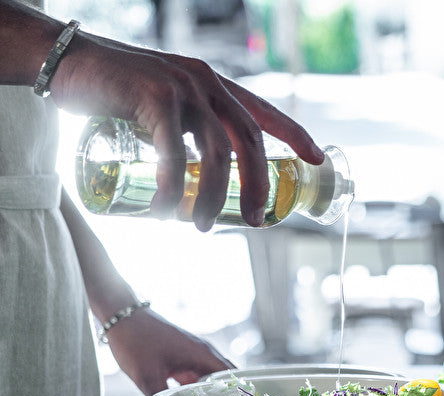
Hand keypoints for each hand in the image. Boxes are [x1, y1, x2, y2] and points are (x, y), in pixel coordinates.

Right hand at [52, 32, 323, 229]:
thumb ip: (190, 130)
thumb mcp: (167, 107)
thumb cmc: (118, 92)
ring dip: (214, 199)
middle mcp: (206, 83)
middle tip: (256, 221)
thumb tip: (205, 175)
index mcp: (215, 86)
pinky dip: (174, 188)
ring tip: (203, 227)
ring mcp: (182, 87)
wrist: (67, 61)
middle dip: (258, 187)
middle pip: (250, 142)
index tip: (317, 159)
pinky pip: (174, 154)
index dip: (296, 134)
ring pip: (216, 155)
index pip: (264, 113)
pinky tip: (167, 211)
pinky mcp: (154, 97)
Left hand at [105, 307, 233, 395]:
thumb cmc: (136, 341)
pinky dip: (198, 387)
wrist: (122, 318)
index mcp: (202, 354)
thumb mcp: (146, 376)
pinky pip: (197, 374)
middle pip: (225, 377)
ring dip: (211, 392)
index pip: (232, 376)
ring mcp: (193, 353)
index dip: (237, 394)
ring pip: (211, 377)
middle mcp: (203, 352)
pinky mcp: (183, 355)